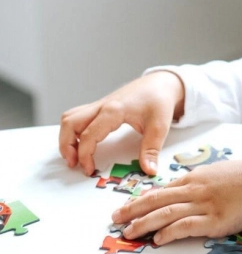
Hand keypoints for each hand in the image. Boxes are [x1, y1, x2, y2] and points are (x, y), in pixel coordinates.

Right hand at [59, 71, 184, 175]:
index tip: (89, 170)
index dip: (84, 155)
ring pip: (71, 117)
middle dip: (66, 145)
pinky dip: (74, 130)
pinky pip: (79, 116)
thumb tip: (149, 170)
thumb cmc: (160, 100)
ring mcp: (100, 104)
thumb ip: (151, 149)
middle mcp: (102, 105)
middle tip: (74, 163)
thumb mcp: (160, 126)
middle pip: (70, 122)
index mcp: (114, 110)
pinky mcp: (101, 106)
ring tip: (75, 155)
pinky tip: (83, 143)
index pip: (88, 135)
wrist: (162, 82)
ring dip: (67, 136)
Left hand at [112, 160, 241, 244]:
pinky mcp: (213, 220)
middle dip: (134, 210)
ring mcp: (203, 205)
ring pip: (167, 213)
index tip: (126, 207)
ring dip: (144, 223)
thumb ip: (196, 182)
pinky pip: (186, 226)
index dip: (142, 199)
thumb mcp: (214, 173)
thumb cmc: (241, 176)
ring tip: (129, 232)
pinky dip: (169, 232)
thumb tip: (178, 192)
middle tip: (115, 219)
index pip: (162, 190)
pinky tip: (157, 239)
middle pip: (158, 200)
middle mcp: (194, 190)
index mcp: (194, 178)